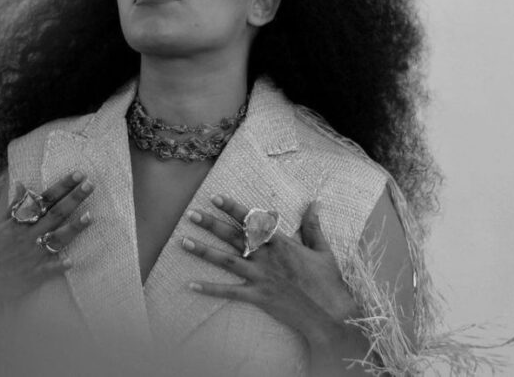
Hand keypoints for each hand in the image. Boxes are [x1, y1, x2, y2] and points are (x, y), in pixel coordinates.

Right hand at [0, 172, 93, 309]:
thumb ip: (10, 206)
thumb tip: (19, 183)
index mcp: (17, 223)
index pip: (44, 199)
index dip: (62, 186)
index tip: (78, 174)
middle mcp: (26, 236)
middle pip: (55, 214)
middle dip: (73, 198)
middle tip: (90, 184)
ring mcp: (30, 256)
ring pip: (56, 239)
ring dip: (74, 228)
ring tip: (91, 216)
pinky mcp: (31, 276)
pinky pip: (47, 271)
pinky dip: (58, 266)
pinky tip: (72, 261)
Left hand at [181, 196, 368, 373]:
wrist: (330, 315)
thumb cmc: (328, 282)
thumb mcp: (322, 250)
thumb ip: (313, 226)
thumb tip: (315, 202)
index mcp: (280, 243)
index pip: (252, 221)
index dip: (233, 208)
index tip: (216, 197)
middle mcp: (266, 257)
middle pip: (234, 237)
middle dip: (211, 224)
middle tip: (191, 214)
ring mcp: (260, 277)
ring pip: (226, 261)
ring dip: (203, 251)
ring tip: (183, 241)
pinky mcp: (258, 296)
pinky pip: (230, 292)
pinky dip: (210, 289)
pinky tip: (190, 285)